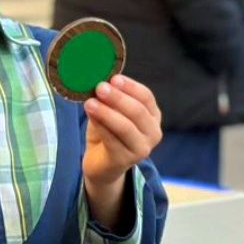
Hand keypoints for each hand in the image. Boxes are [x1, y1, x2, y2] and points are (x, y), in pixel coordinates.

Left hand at [82, 75, 162, 191]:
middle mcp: (153, 133)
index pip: (146, 97)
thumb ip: (108, 100)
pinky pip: (112, 140)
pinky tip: (91, 115)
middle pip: (137, 111)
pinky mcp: (126, 160)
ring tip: (90, 102)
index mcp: (152, 116)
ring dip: (107, 112)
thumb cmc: (107, 133)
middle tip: (100, 87)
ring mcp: (142, 149)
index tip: (113, 78)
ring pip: (125, 127)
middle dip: (118, 98)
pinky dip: (100, 125)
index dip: (131, 87)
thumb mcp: (110, 112)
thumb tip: (98, 81)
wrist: (101, 166)